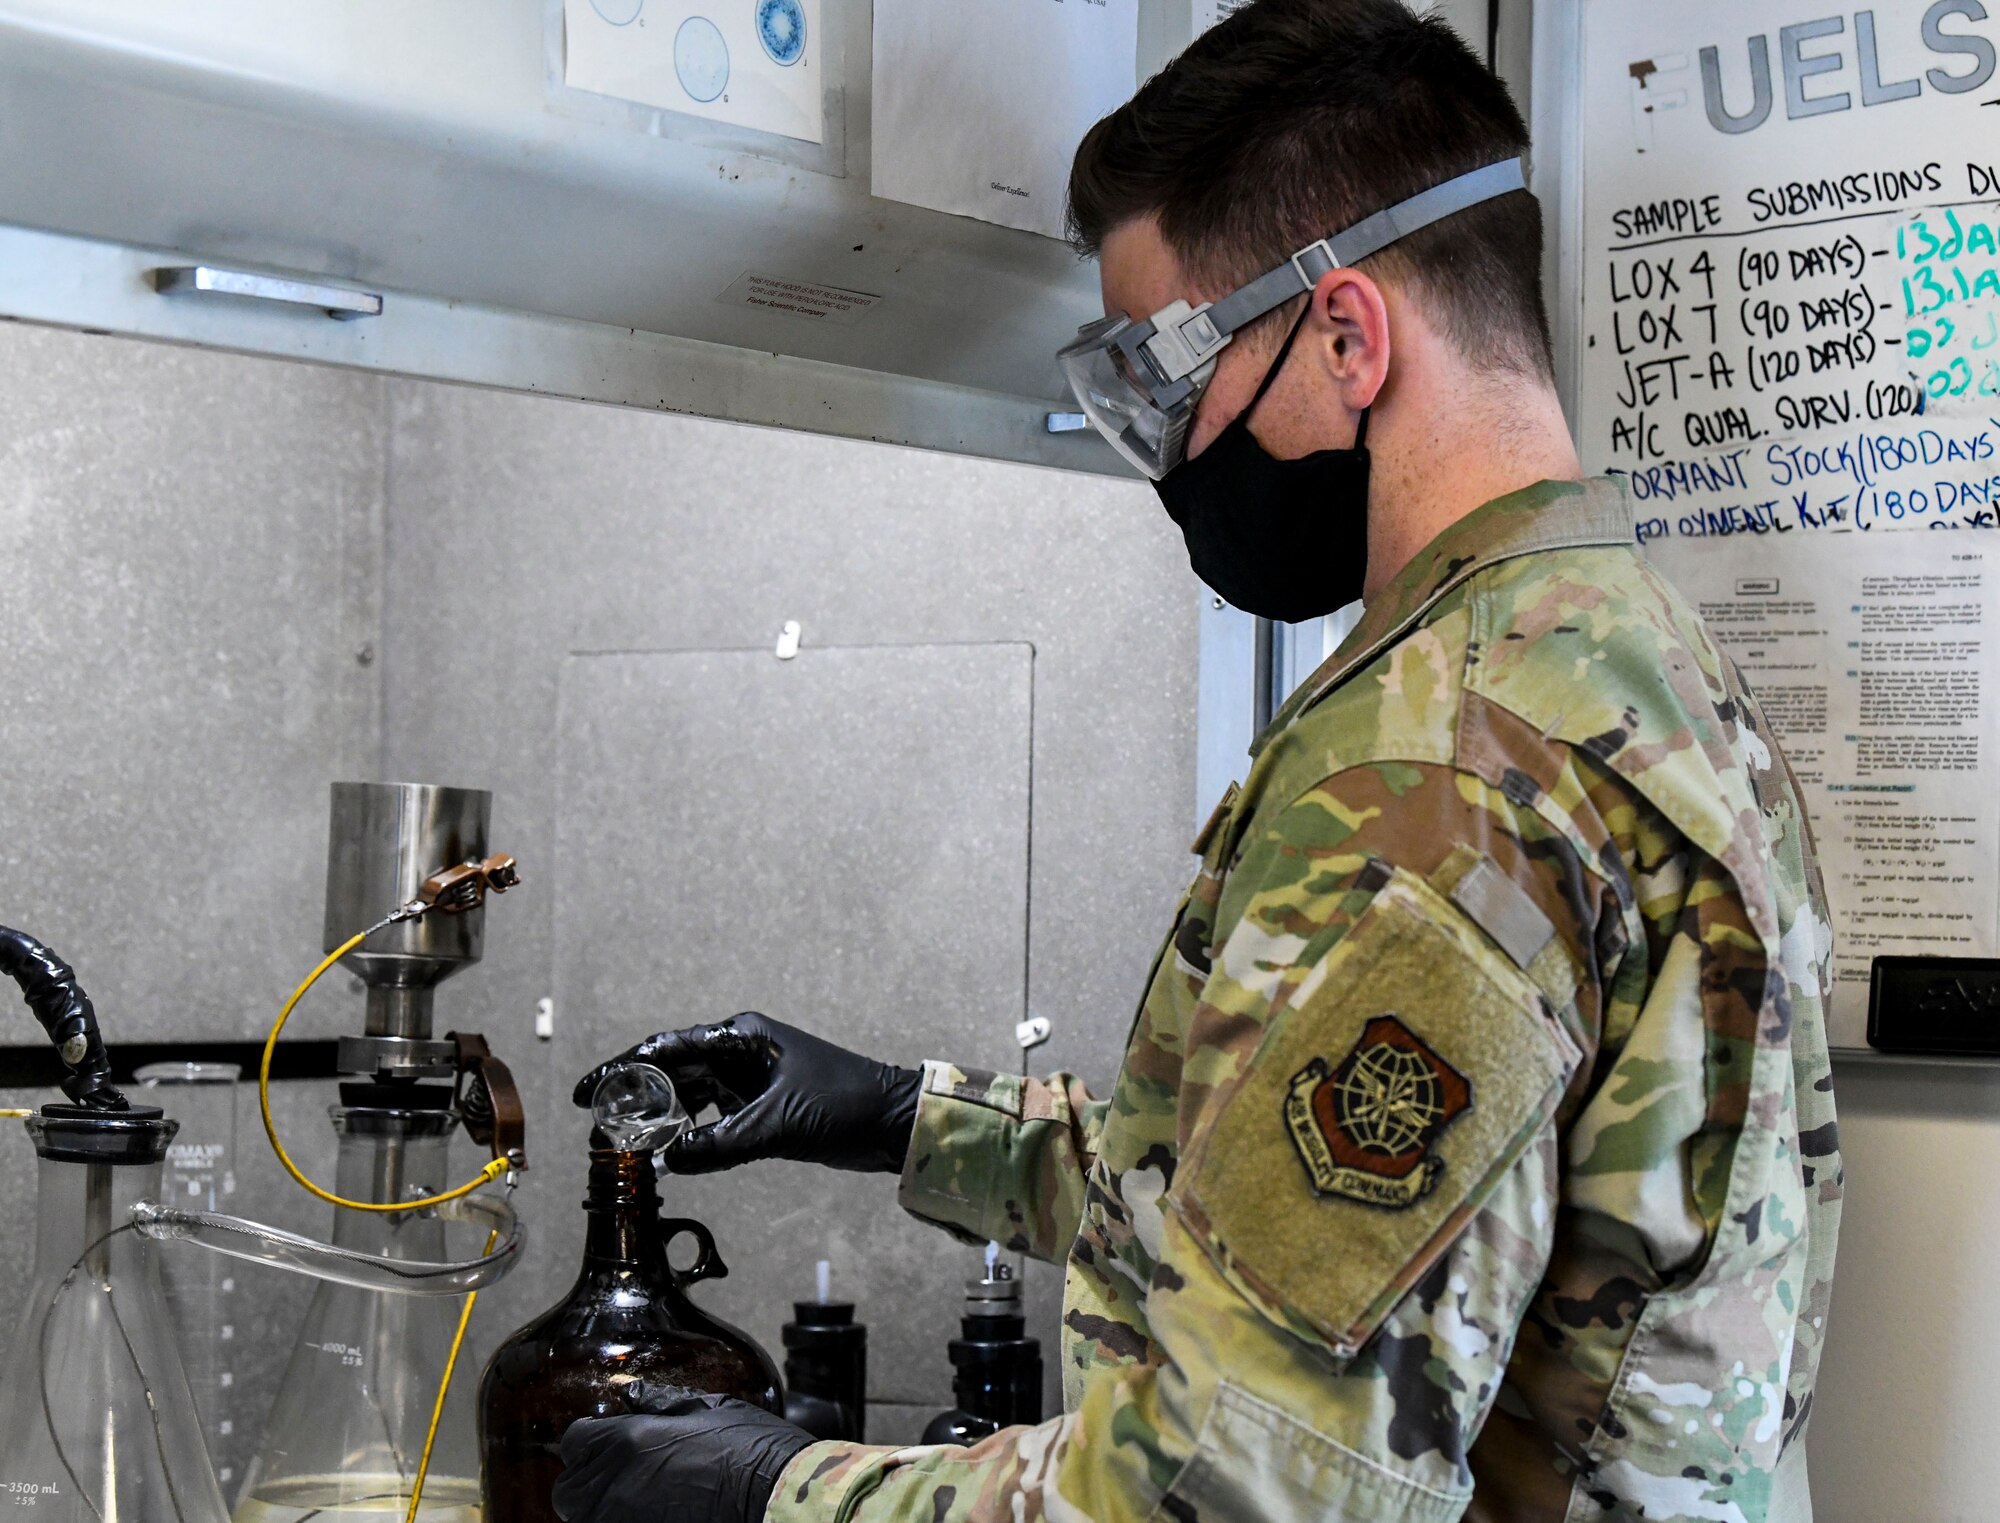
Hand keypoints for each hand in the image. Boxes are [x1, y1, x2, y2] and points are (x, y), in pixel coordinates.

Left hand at [554, 1387, 816, 1522]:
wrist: (778, 1503)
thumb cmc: (752, 1452)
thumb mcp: (710, 1410)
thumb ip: (663, 1403)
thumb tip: (632, 1395)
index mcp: (626, 1442)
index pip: (575, 1440)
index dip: (592, 1440)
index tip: (612, 1443)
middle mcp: (613, 1487)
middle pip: (571, 1489)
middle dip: (591, 1481)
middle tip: (623, 1477)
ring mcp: (621, 1522)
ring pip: (587, 1516)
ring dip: (603, 1507)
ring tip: (639, 1499)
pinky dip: (623, 1521)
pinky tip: (653, 1513)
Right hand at [573, 1011, 922, 1174]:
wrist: (893, 1123)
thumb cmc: (845, 1105)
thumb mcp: (778, 1125)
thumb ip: (722, 1144)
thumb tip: (670, 1162)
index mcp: (742, 1036)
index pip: (667, 1048)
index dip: (623, 1068)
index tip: (588, 1091)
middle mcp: (740, 1052)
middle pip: (672, 1071)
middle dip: (636, 1097)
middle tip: (599, 1125)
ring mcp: (749, 1080)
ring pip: (689, 1097)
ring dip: (662, 1119)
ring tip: (628, 1144)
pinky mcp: (760, 1107)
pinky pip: (712, 1119)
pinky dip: (691, 1136)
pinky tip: (671, 1156)